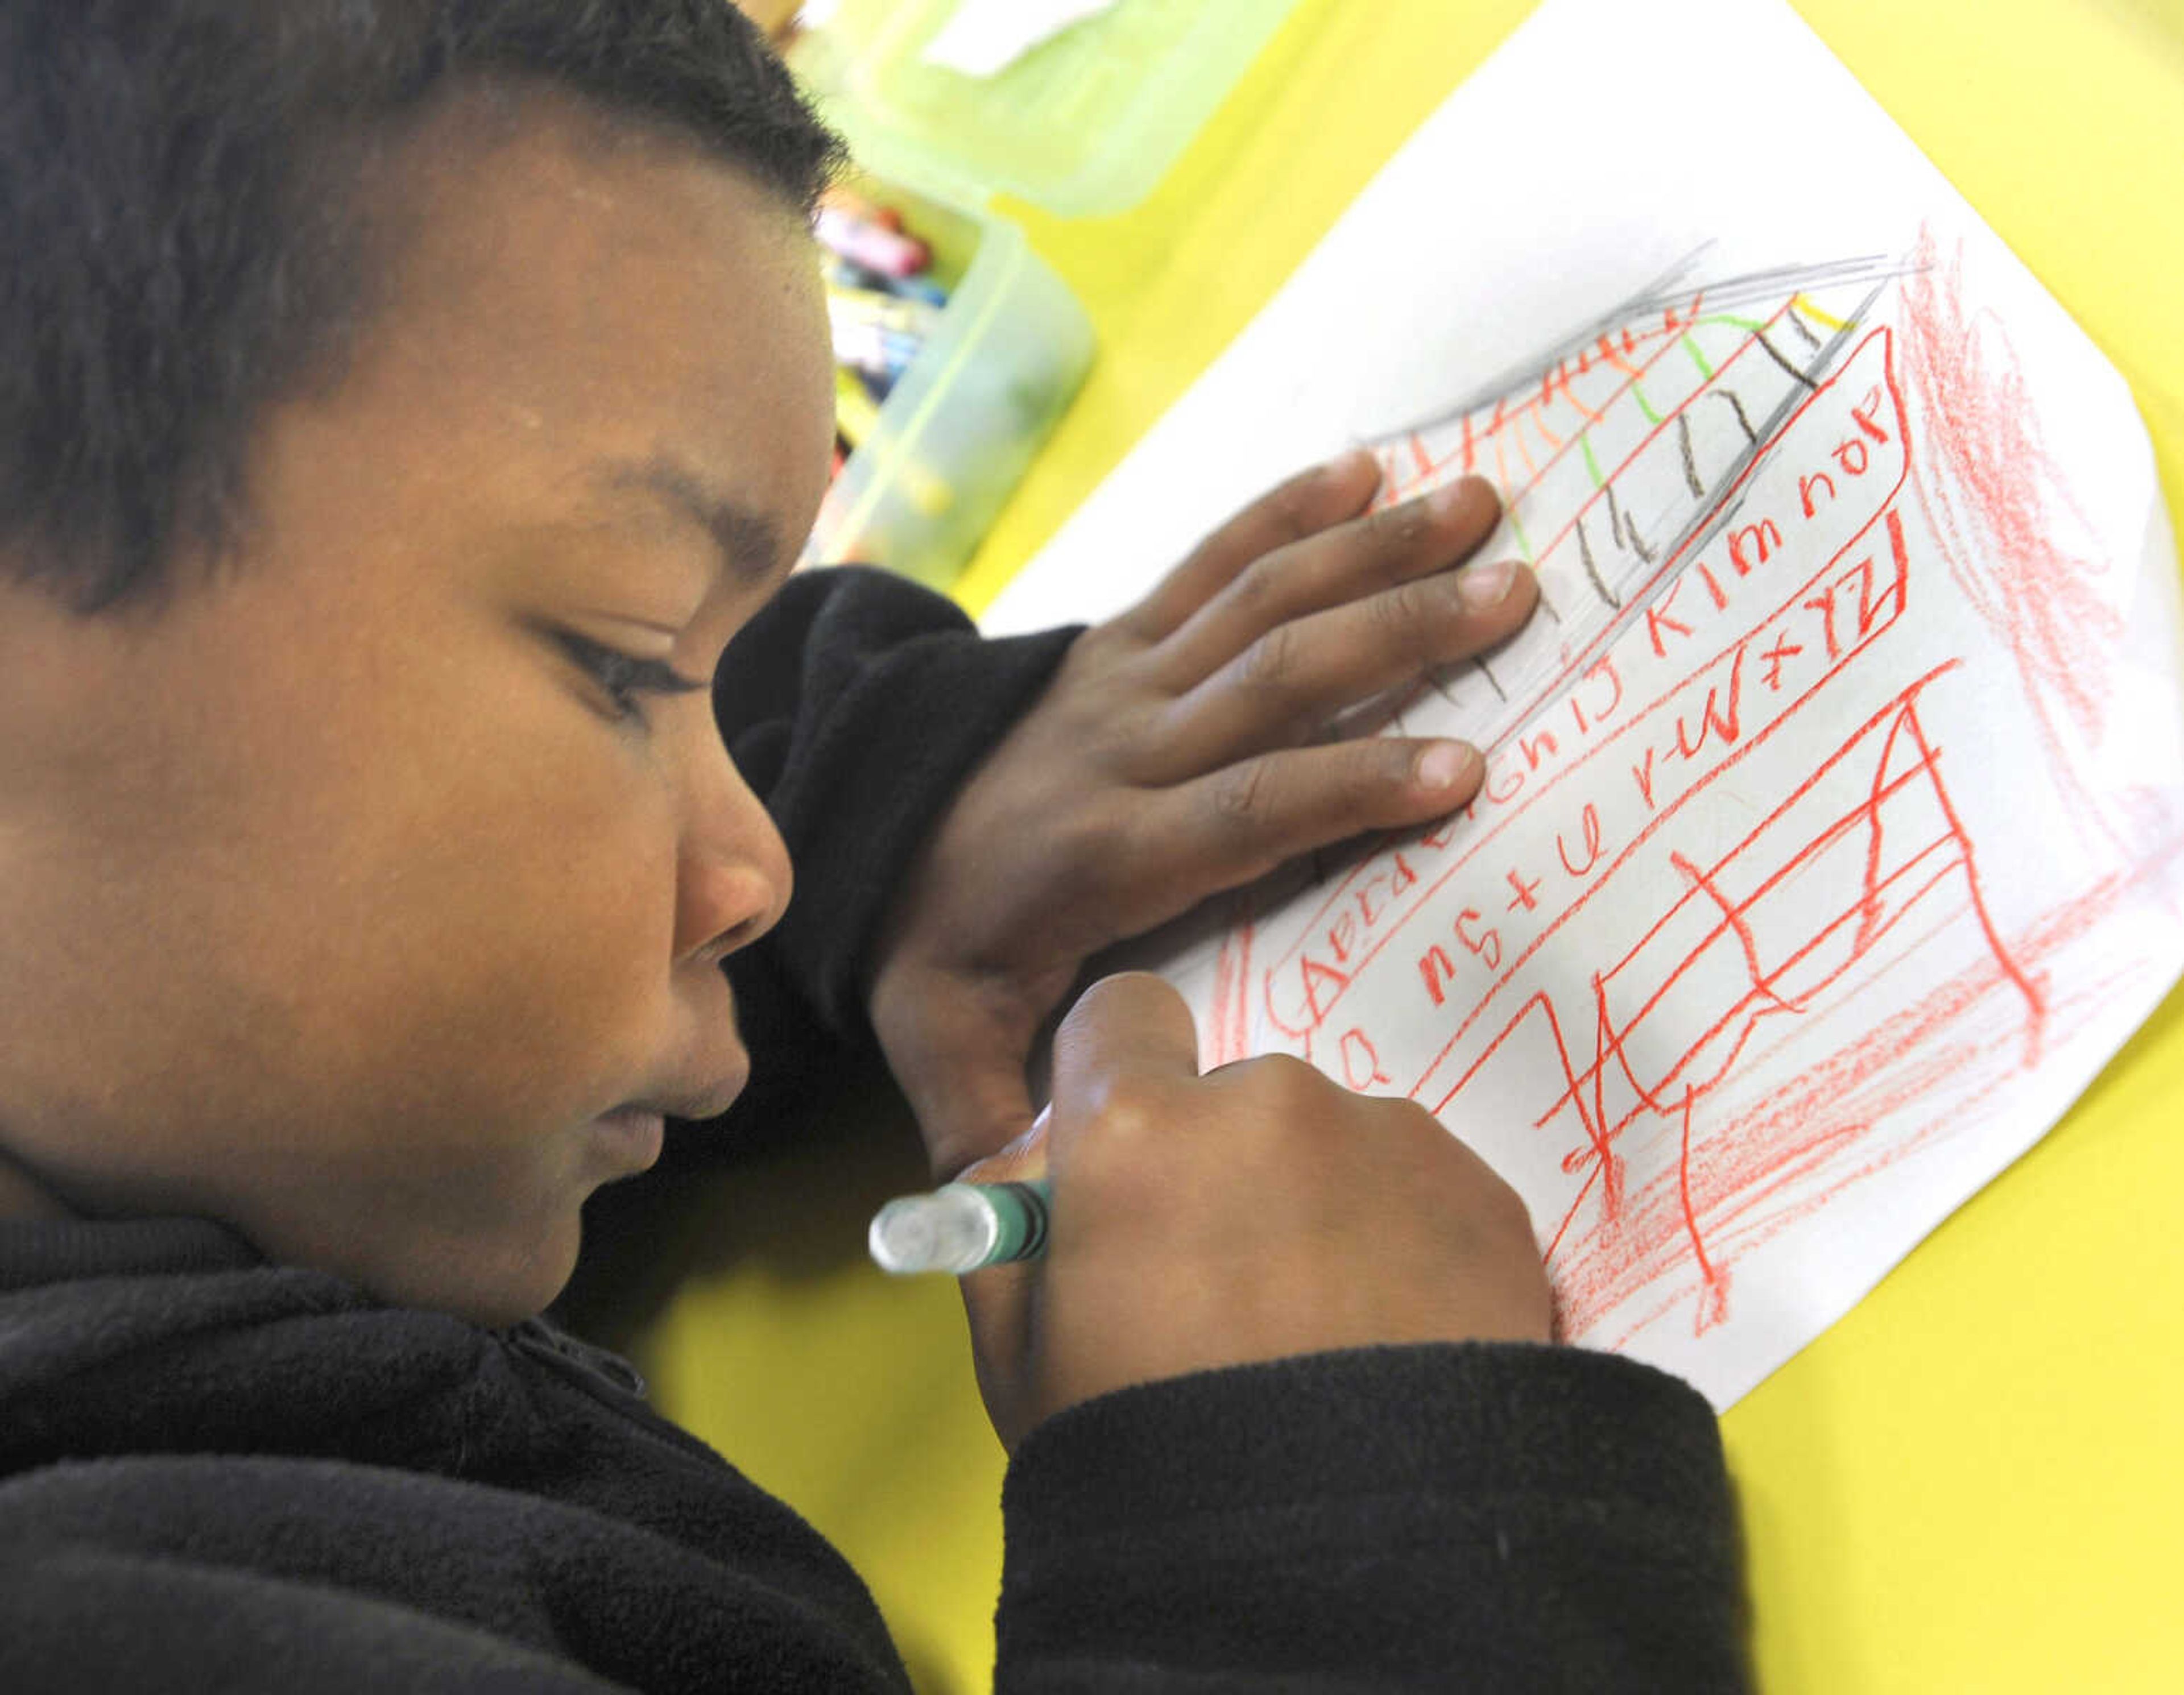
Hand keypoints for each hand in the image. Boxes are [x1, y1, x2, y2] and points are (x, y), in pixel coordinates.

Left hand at [869, 453, 1535, 1179]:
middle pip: (1272, 680)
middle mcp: (1127, 748)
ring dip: (1368, 551)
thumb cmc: (931, 945)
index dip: (1348, 786)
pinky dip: (1285, 511)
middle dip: (1395, 632)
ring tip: (1479, 507)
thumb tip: (1028, 1215)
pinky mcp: (1119, 641)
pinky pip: (1207, 562)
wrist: (862, 824)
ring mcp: (1123, 679)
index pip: (1243, 810)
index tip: (1461, 766)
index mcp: (1110, 850)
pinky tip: (1368, 468)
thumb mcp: (942, 1045)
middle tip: (1511, 593)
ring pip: (1256, 601)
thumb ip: (990, 1125)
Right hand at [957, 974, 1553, 1448]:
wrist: (1347, 1565)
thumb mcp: (1027, 1360)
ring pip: (1334, 1145)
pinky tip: (1392, 1343)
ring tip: (1326, 1337)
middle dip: (1227, 1168)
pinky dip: (1405, 1247)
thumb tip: (1028, 1164)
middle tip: (1233, 1294)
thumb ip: (1009, 1231)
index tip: (1134, 1157)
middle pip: (1234, 1097)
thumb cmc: (1158, 1463)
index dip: (1118, 1081)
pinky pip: (1421, 1192)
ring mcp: (1387, 1142)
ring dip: (1322, 1209)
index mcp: (1136, 1131)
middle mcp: (1266, 1105)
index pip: (1121, 1015)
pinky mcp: (1483, 1196)